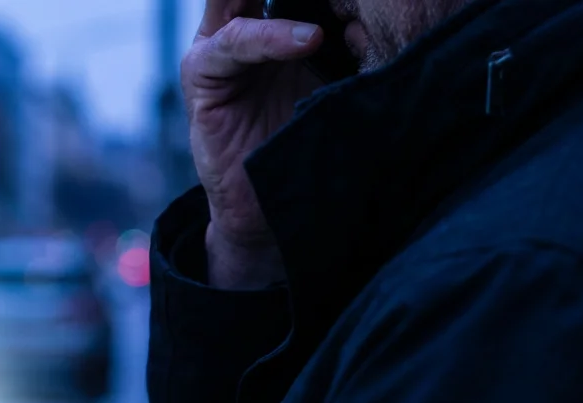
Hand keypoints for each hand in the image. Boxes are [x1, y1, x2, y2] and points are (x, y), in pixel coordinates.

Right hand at [183, 0, 324, 288]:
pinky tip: (309, 41)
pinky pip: (233, 42)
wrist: (272, 204)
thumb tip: (381, 15)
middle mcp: (244, 25)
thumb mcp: (337, 82)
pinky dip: (270, 37)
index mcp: (278, 22)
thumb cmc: (308, 142)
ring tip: (323, 23)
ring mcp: (218, 46)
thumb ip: (347, 44)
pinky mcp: (201, 72)